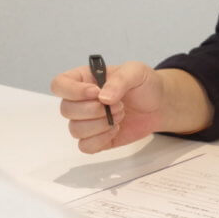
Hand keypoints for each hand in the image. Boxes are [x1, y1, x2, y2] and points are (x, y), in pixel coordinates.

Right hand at [50, 60, 165, 153]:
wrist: (159, 105)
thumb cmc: (144, 84)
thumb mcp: (136, 71)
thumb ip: (120, 80)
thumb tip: (103, 97)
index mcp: (84, 79)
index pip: (59, 84)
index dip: (73, 91)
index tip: (96, 92)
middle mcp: (80, 100)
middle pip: (65, 109)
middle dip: (94, 110)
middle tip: (118, 104)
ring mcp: (87, 121)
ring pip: (75, 130)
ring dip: (100, 124)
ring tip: (120, 115)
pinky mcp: (96, 138)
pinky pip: (85, 146)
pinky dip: (100, 140)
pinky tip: (115, 129)